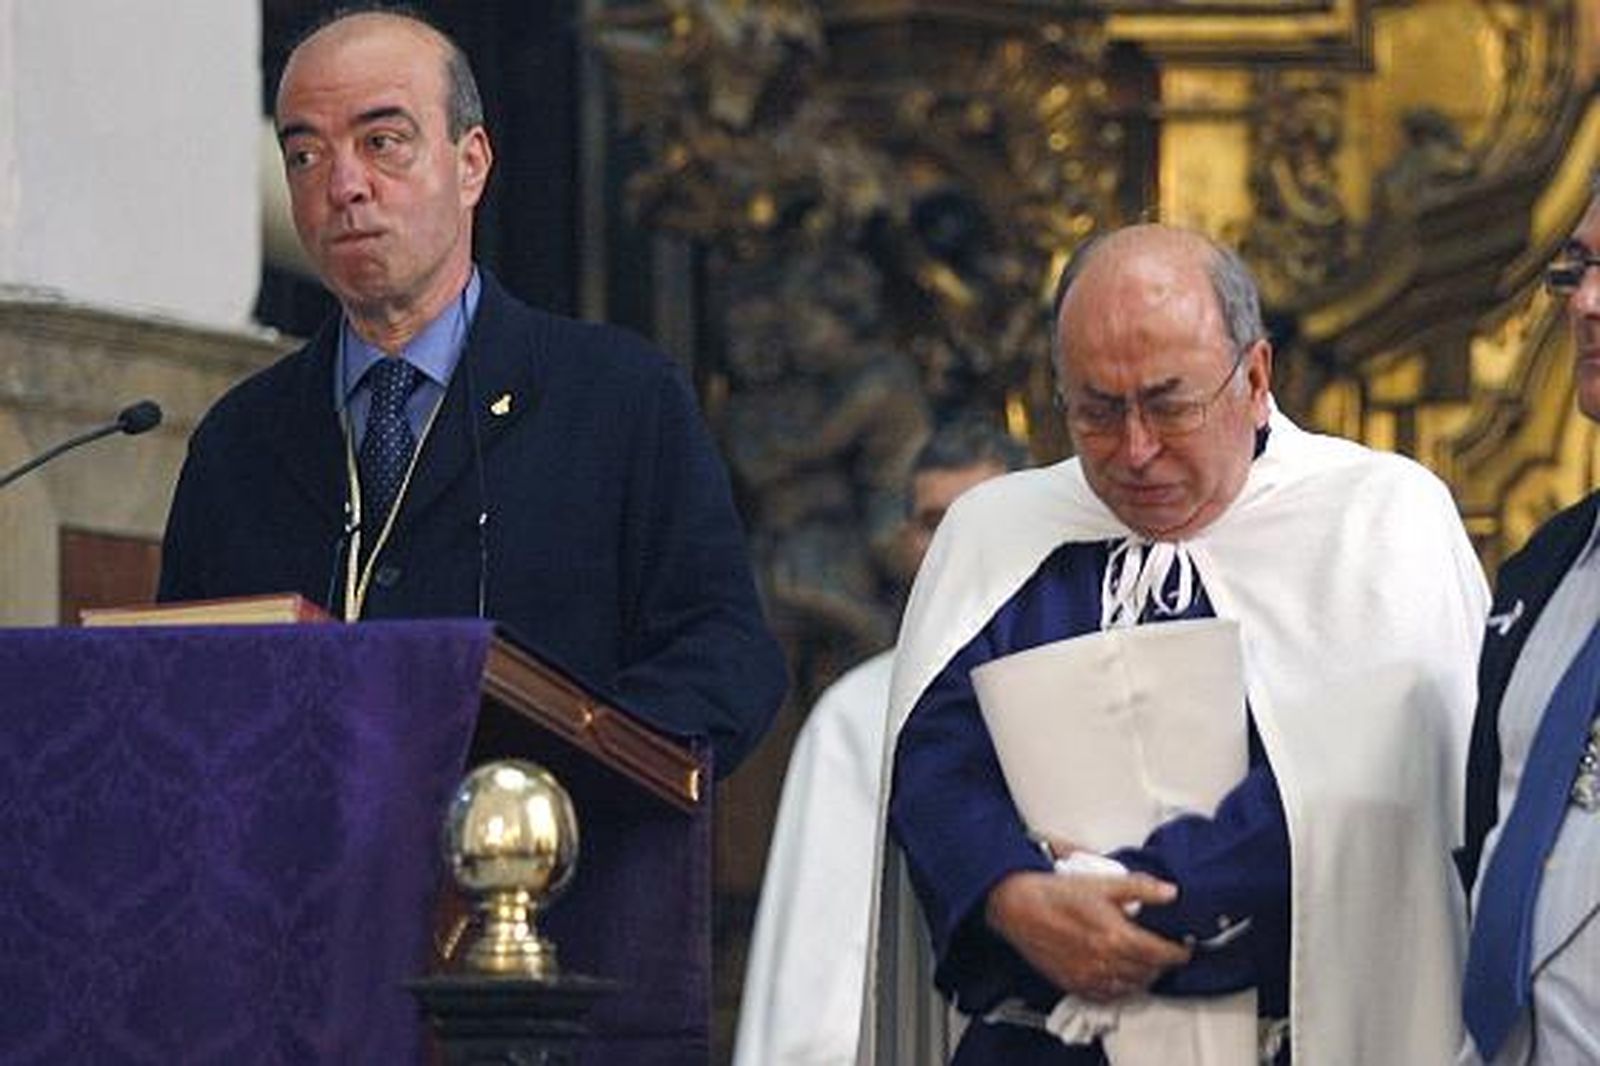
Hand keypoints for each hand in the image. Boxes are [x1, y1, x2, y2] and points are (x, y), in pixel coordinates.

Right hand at [984, 869, 1191, 1002]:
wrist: (1017, 907)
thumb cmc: (1056, 894)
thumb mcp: (1103, 883)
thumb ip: (1141, 888)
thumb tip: (1170, 893)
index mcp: (1116, 936)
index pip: (1163, 954)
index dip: (1179, 952)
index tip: (1184, 947)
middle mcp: (1106, 962)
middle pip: (1150, 973)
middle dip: (1162, 962)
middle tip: (1164, 950)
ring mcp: (1090, 977)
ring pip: (1132, 987)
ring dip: (1144, 976)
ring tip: (1145, 961)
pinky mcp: (1074, 984)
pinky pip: (1109, 996)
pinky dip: (1121, 988)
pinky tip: (1120, 975)